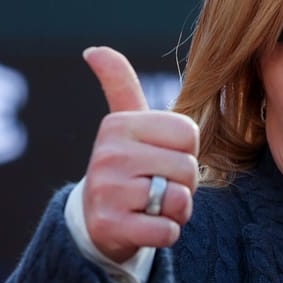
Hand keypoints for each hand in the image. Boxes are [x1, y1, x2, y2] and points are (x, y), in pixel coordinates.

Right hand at [81, 46, 198, 263]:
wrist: (96, 220)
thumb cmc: (127, 167)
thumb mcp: (125, 124)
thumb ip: (118, 84)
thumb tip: (93, 49)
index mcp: (118, 124)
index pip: (189, 134)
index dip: (185, 152)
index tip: (161, 158)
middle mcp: (108, 153)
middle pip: (187, 168)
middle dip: (183, 185)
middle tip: (157, 187)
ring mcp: (106, 190)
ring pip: (178, 200)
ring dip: (176, 211)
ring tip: (152, 207)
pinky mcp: (110, 226)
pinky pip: (166, 231)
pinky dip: (166, 233)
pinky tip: (145, 227)